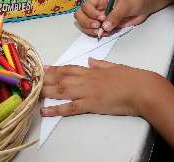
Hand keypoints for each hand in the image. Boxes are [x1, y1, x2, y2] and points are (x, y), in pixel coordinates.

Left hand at [41, 58, 158, 116]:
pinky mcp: (91, 104)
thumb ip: (101, 64)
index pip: (70, 68)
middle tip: (31, 80)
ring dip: (46, 92)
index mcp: (93, 71)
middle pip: (61, 79)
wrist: (142, 89)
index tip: (44, 68)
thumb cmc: (132, 78)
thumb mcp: (115, 67)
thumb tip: (91, 61)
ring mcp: (87, 92)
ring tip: (33, 93)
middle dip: (45, 80)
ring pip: (62, 91)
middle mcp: (87, 79)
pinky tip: (45, 111)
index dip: (55, 69)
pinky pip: (70, 108)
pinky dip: (56, 109)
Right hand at [74, 0, 149, 36]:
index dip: (90, 13)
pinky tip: (107, 33)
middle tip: (99, 27)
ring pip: (84, 25)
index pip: (85, 5)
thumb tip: (105, 26)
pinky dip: (98, 35)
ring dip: (90, 31)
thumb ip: (115, 15)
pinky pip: (95, 32)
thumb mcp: (125, 5)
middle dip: (86, 23)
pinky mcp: (105, 26)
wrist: (144, 6)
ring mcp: (99, 18)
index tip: (102, 18)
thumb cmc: (134, 0)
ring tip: (102, 32)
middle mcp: (96, 8)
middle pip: (80, 15)